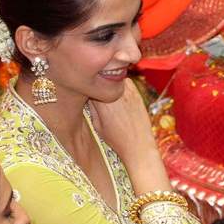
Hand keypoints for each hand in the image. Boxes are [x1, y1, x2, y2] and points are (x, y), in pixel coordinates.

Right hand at [90, 79, 171, 196]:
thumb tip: (87, 96)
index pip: (89, 86)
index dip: (86, 89)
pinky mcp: (137, 92)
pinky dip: (121, 86)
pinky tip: (120, 97)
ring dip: (109, 84)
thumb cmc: (116, 139)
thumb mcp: (96, 125)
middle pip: (101, 80)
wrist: (138, 144)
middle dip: (98, 85)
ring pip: (113, 79)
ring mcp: (128, 91)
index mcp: (102, 102)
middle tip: (97, 94)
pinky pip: (125, 82)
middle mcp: (115, 93)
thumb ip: (91, 107)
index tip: (86, 93)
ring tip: (109, 96)